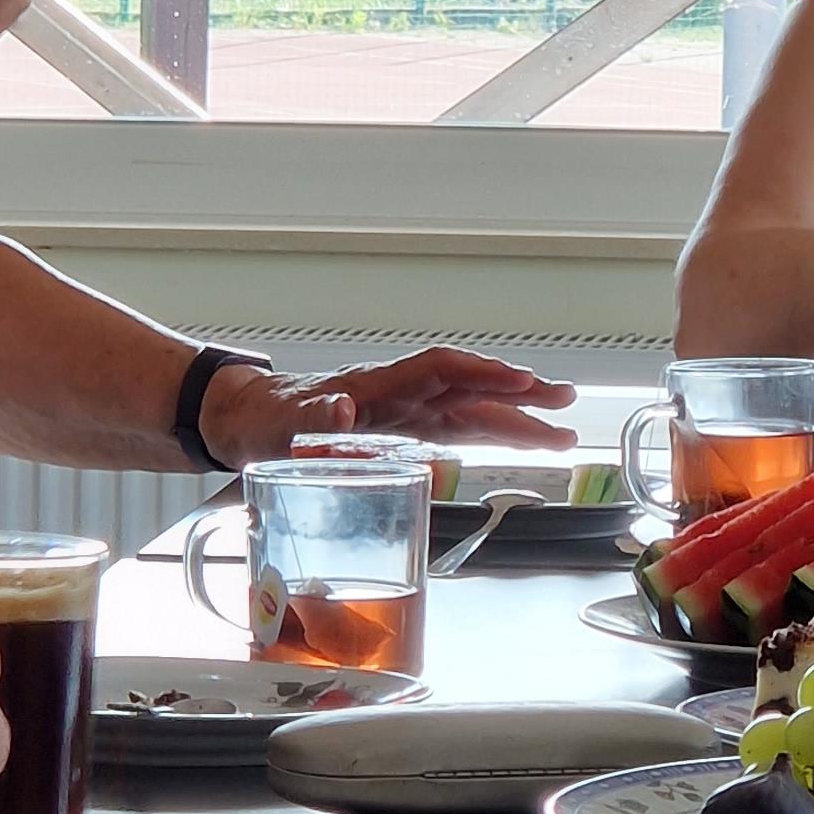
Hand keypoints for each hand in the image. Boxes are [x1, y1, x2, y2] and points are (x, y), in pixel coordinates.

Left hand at [206, 348, 576, 460]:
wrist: (248, 420)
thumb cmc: (264, 422)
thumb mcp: (279, 425)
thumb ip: (313, 420)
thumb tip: (340, 411)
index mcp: (375, 387)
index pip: (440, 372)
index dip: (482, 375)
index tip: (520, 383)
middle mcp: (397, 394)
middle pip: (468, 388)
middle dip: (517, 396)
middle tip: (565, 404)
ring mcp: (403, 411)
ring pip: (469, 410)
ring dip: (514, 419)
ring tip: (561, 433)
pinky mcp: (401, 428)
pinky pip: (454, 427)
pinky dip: (489, 433)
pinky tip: (518, 442)